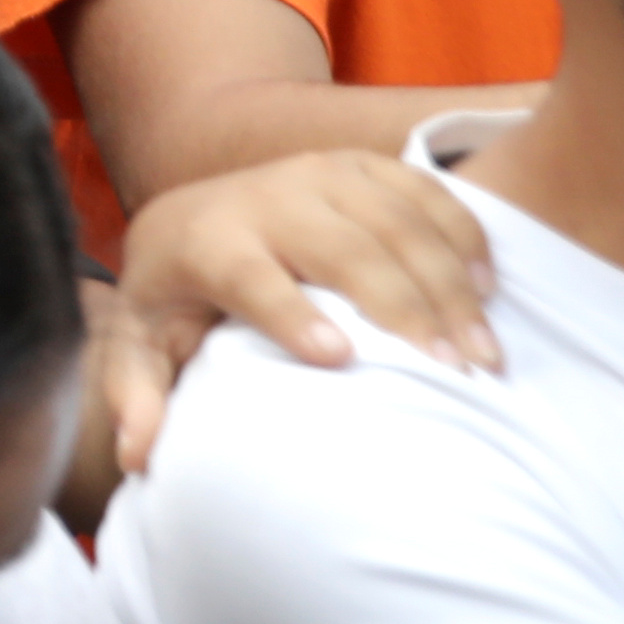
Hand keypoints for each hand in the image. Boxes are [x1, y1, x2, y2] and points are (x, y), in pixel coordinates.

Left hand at [97, 148, 496, 478]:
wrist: (187, 213)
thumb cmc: (174, 295)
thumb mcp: (139, 341)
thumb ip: (135, 394)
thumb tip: (133, 457)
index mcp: (205, 243)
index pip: (247, 275)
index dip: (288, 312)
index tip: (336, 357)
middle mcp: (263, 199)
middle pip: (340, 249)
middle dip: (399, 307)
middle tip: (451, 373)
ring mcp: (316, 175)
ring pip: (393, 221)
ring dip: (446, 283)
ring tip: (482, 353)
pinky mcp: (359, 166)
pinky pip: (423, 190)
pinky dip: (461, 232)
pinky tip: (490, 290)